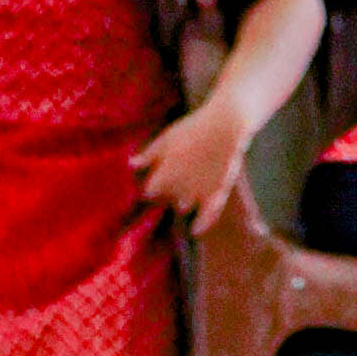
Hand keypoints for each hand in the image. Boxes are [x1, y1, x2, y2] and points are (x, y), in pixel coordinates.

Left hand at [135, 98, 252, 231]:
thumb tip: (130, 165)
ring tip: (184, 190)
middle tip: (172, 180)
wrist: (226, 125)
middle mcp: (178, 188)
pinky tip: (196, 230)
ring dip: (181, 201)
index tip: (153, 182)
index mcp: (163, 174)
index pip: (149, 192)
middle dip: (166, 193)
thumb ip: (149, 155)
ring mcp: (198, 193)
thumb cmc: (193, 128)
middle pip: (165, 199)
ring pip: (182, 206)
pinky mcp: (217, 195)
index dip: (150, 187)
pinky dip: (201, 225)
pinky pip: (208, 217)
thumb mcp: (166, 139)